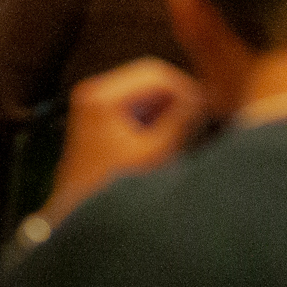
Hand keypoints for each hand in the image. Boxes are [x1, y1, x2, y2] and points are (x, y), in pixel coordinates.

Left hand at [42, 58, 205, 223]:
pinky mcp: (100, 115)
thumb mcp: (154, 154)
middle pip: (148, 78)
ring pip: (144, 90)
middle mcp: (94, 92)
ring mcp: (95, 103)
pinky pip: (136, 103)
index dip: (184, 87)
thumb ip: (180, 122)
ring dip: (168, 104)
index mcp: (101, 96)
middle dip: (177, 95)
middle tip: (202, 114)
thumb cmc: (112, 189)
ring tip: (188, 127)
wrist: (79, 212)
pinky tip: (170, 132)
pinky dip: (155, 114)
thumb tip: (202, 99)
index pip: (153, 73)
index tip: (206, 105)